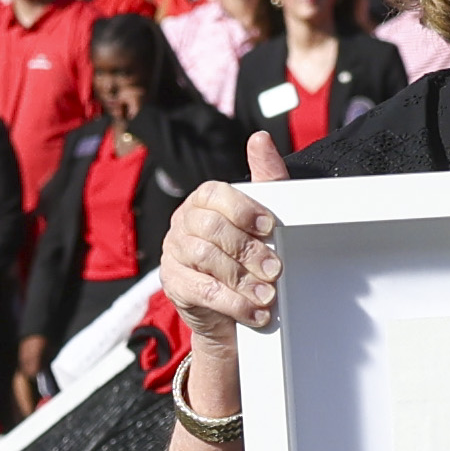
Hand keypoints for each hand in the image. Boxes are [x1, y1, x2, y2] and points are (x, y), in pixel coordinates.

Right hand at [160, 140, 285, 333]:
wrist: (233, 312)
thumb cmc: (249, 258)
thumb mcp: (263, 220)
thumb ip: (267, 180)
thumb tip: (260, 139)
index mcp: (203, 200)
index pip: (215, 194)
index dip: (243, 208)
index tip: (270, 226)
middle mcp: (183, 222)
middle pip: (212, 229)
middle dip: (248, 250)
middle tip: (275, 269)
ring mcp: (174, 253)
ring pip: (205, 258)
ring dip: (242, 278)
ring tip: (268, 293)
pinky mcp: (174, 284)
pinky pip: (202, 291)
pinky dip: (233, 302)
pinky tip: (255, 310)